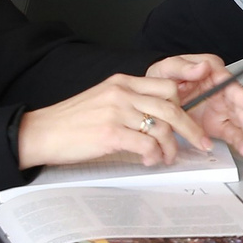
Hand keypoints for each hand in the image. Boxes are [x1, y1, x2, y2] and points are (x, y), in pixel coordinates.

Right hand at [19, 72, 206, 169]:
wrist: (41, 132)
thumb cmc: (72, 121)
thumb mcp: (104, 100)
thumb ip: (131, 103)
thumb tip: (159, 120)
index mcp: (122, 82)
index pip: (167, 87)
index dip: (185, 106)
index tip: (193, 122)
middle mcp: (122, 93)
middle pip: (172, 107)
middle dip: (191, 128)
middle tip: (202, 143)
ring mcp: (116, 112)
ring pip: (162, 127)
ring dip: (171, 147)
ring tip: (167, 158)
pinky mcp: (110, 133)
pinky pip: (147, 144)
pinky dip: (154, 155)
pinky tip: (150, 160)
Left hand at [147, 53, 242, 158]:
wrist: (154, 98)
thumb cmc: (164, 78)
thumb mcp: (169, 68)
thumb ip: (184, 67)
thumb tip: (203, 67)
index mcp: (212, 74)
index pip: (229, 83)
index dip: (241, 94)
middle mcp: (221, 91)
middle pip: (238, 103)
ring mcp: (221, 109)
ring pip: (239, 119)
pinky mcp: (217, 125)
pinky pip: (231, 133)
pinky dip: (239, 142)